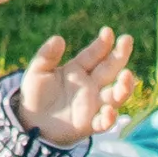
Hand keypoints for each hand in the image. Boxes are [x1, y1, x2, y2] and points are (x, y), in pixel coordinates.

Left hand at [13, 27, 132, 145]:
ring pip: (114, 95)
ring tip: (127, 75)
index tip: (108, 32)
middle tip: (127, 40)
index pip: (94, 54)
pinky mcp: (89, 124)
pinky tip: (109, 111)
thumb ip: (46, 56)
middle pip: (110, 69)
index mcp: (78, 69)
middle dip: (120, 55)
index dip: (102, 43)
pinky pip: (103, 122)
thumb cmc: (35, 95)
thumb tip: (58, 39)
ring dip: (124, 86)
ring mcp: (92, 104)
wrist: (30, 122)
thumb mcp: (37, 72)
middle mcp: (90, 85)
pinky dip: (109, 118)